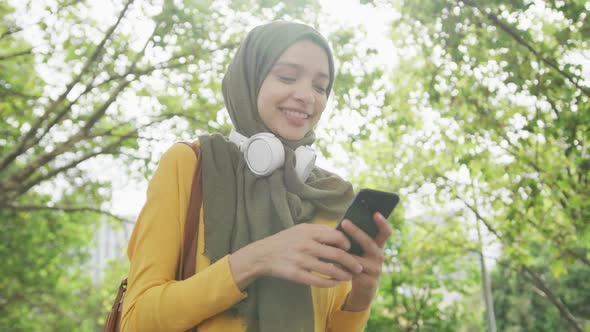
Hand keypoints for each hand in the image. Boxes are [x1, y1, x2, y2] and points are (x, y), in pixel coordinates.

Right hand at [229, 223, 363, 289]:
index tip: (351, 248)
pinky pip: (318, 281)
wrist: (263, 254)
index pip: (336, 236)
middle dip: (352, 262)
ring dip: (344, 275)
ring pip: (330, 270)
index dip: (347, 243)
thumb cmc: (285, 240)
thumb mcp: (300, 229)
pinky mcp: (296, 274)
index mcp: (309, 231)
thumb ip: (319, 230)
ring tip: (349, 277)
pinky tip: (335, 283)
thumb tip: (340, 233)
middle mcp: (306, 245)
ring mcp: (301, 260)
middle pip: (337, 254)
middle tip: (359, 267)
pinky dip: (330, 283)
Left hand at [340, 212, 391, 310]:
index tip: (375, 213)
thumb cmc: (357, 262)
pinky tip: (332, 265)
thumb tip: (342, 223)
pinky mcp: (371, 283)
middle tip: (344, 222)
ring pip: (359, 260)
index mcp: (378, 245)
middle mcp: (380, 256)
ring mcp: (377, 270)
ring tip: (332, 247)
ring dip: (345, 255)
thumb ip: (355, 239)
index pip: (385, 232)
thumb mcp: (359, 250)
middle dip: (356, 232)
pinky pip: (354, 274)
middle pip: (369, 243)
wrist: (364, 288)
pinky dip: (342, 269)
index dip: (382, 223)